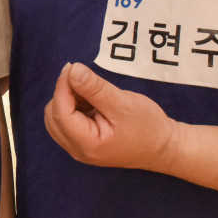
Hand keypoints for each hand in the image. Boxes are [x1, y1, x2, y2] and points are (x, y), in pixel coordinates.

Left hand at [44, 63, 178, 172]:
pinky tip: (92, 101)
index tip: (72, 67)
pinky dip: (74, 106)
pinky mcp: (83, 142)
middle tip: (86, 80)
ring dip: (68, 99)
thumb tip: (72, 70)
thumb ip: (95, 88)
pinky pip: (67, 121)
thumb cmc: (148, 127)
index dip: (62, 86)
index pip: (60, 113)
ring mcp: (79, 148)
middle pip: (54, 116)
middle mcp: (77, 150)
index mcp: (87, 144)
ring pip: (57, 118)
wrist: (164, 147)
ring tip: (92, 92)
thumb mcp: (122, 103)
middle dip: (64, 94)